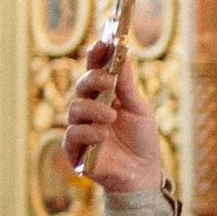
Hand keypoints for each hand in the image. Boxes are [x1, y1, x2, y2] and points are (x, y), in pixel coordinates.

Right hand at [63, 41, 165, 194]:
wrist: (143, 172)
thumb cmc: (141, 139)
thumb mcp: (139, 109)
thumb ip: (128, 85)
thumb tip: (124, 54)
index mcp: (105, 95)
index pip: (95, 70)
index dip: (95, 56)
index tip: (102, 43)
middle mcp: (89, 109)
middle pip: (81, 85)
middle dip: (93, 79)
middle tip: (107, 80)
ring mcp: (81, 128)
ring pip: (75, 108)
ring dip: (94, 110)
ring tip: (111, 117)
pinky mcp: (75, 149)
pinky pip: (73, 134)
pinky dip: (88, 132)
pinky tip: (103, 135)